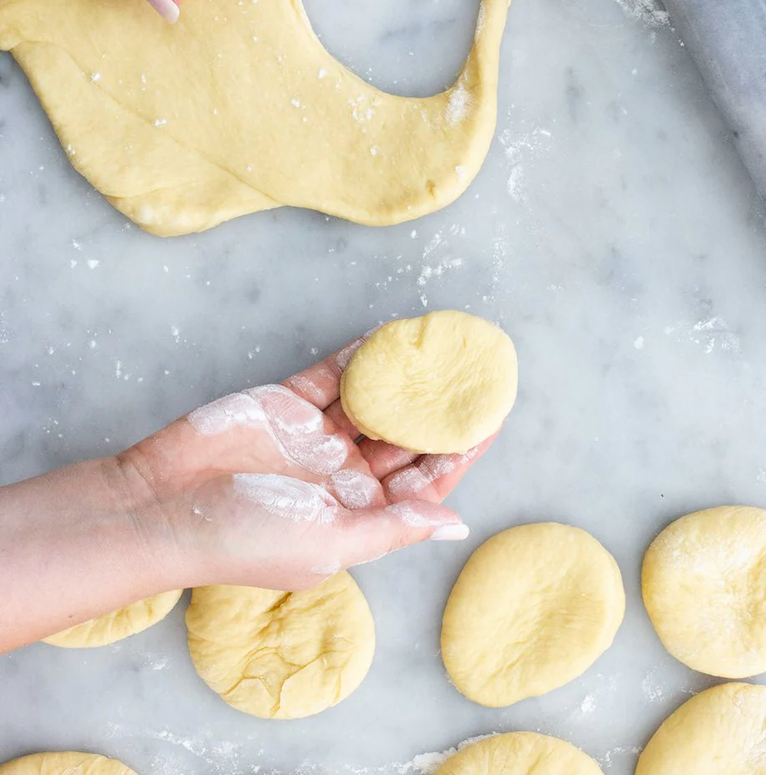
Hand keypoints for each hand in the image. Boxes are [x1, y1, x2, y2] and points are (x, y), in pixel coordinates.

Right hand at [124, 335, 495, 590]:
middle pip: (406, 440)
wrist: (160, 504)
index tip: (492, 422)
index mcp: (358, 513)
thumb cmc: (244, 537)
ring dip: (407, 382)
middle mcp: (342, 475)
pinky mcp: (288, 403)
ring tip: (443, 351)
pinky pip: (334, 377)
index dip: (459, 454)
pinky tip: (392, 339)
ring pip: (375, 404)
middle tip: (476, 376)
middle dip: (440, 412)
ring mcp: (315, 437)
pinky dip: (360, 358)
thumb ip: (393, 526)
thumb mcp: (329, 541)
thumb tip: (456, 525)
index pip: (423, 483)